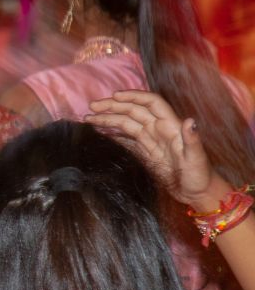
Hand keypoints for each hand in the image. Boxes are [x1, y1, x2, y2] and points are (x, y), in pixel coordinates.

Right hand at [87, 90, 218, 208]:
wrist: (197, 193)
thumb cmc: (199, 176)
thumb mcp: (197, 158)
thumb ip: (192, 139)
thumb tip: (190, 120)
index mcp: (172, 127)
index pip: (151, 103)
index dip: (134, 96)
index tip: (114, 96)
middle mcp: (160, 130)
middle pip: (134, 111)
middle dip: (113, 106)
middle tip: (92, 108)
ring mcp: (151, 140)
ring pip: (127, 124)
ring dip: (109, 119)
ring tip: (89, 120)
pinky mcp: (146, 152)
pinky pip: (127, 139)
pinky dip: (113, 134)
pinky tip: (100, 133)